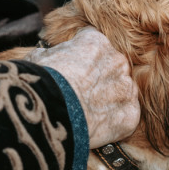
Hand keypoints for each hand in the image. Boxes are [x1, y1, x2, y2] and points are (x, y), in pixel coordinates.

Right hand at [25, 27, 139, 148]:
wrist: (48, 112)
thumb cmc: (39, 83)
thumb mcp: (38, 57)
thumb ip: (52, 53)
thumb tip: (47, 55)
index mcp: (96, 42)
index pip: (94, 44)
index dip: (81, 59)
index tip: (72, 71)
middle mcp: (117, 61)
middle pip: (112, 68)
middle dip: (98, 79)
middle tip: (80, 94)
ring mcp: (126, 88)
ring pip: (121, 92)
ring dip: (108, 101)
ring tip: (86, 113)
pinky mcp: (130, 114)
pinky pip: (125, 116)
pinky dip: (114, 123)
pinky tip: (96, 127)